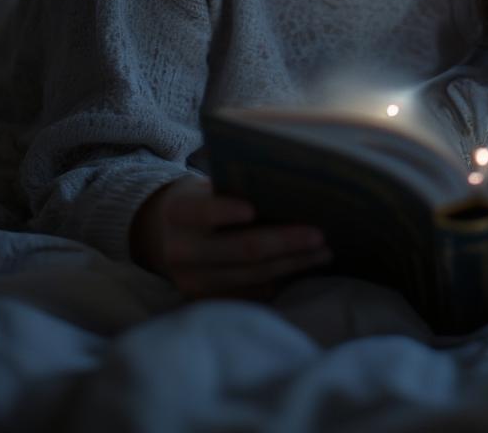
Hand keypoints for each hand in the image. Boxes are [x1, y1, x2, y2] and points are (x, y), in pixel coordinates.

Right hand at [130, 174, 332, 299]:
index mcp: (179, 213)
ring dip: (292, 264)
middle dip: (285, 242)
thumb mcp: (204, 187)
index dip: (225, 211)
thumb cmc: (200, 201)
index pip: (203, 212)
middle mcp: (181, 251)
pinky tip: (305, 267)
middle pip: (240, 250)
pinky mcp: (207, 300)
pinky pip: (251, 293)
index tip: (254, 208)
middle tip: (320, 235)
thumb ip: (233, 189)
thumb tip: (288, 190)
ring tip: (324, 252)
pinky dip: (281, 280)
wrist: (164, 235)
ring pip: (251, 276)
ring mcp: (193, 282)